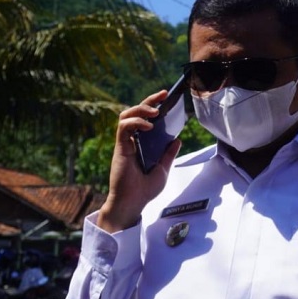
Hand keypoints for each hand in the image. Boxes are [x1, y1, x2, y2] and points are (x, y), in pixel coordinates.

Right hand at [97, 90, 181, 232]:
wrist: (132, 203)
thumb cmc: (144, 190)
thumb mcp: (163, 169)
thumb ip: (168, 154)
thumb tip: (177, 139)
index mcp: (141, 144)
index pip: (146, 119)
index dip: (154, 106)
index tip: (167, 98)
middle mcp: (132, 141)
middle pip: (136, 113)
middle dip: (149, 101)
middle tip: (163, 94)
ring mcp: (125, 143)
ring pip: (126, 116)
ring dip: (140, 109)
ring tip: (155, 111)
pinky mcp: (120, 148)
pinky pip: (123, 128)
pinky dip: (135, 122)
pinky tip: (148, 126)